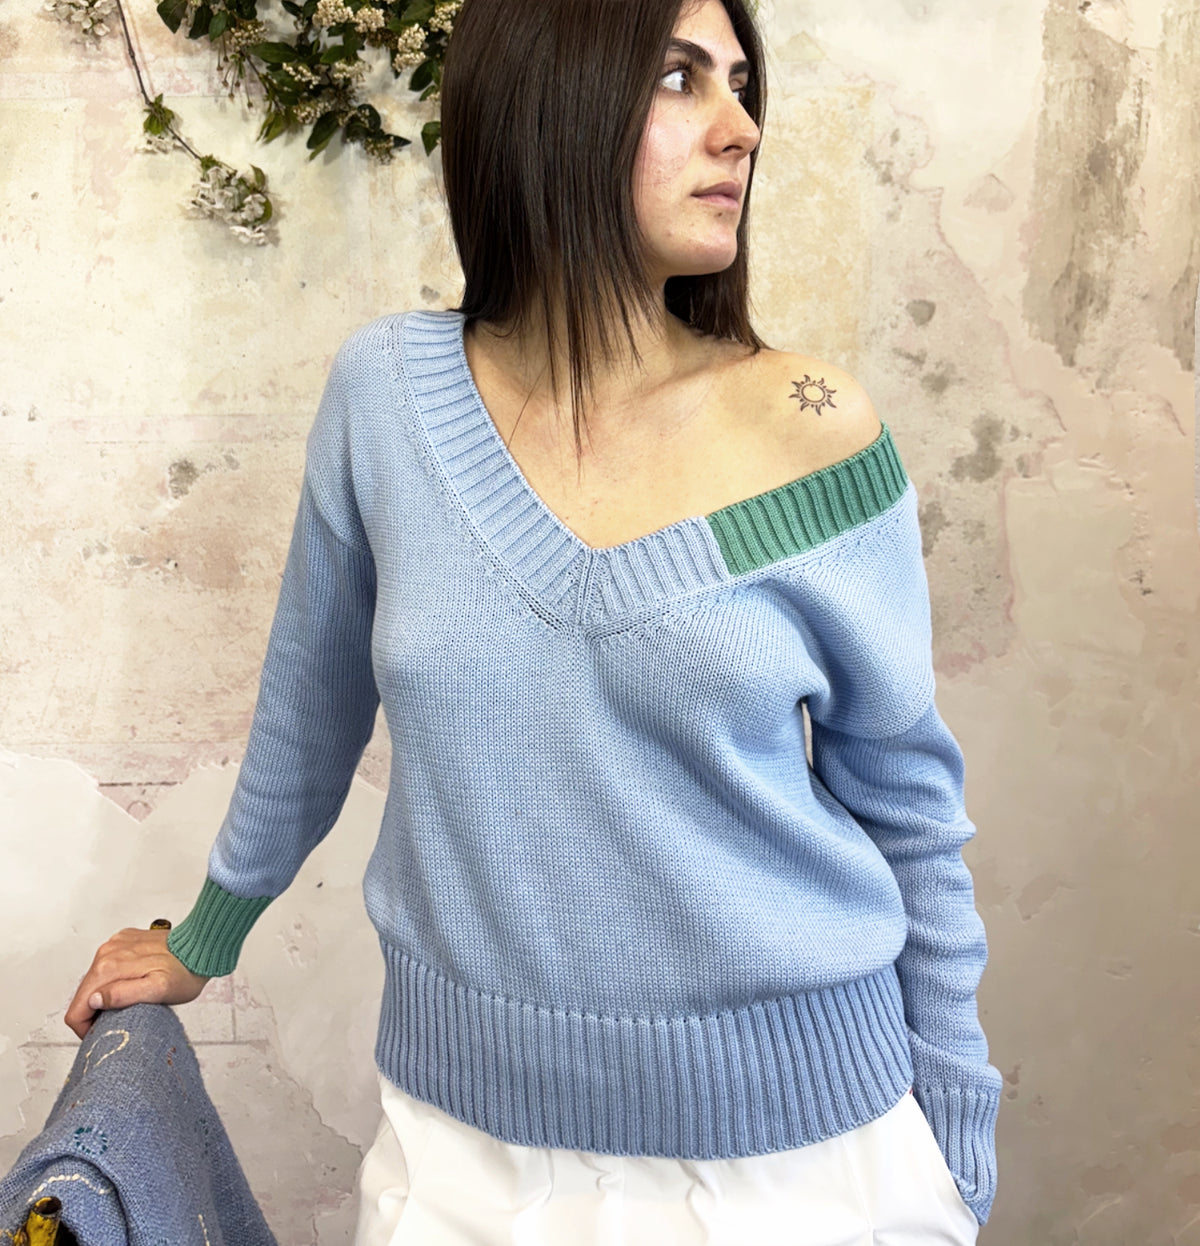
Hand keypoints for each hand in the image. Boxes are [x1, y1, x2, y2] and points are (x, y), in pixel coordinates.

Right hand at [65, 927, 209, 1038]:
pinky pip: (106, 966)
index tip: (103, 1033)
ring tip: (129, 1000)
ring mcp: (114, 944)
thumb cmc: (184, 973)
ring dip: (105, 995)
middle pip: (83, 995)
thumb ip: (124, 995)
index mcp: (108, 968)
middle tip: (120, 1019)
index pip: (76, 1009)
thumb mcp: (158, 992)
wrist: (201, 947)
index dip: (86, 1028)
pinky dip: (114, 979)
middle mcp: (106, 952)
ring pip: (93, 982)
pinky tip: (134, 982)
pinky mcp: (122, 941)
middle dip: (94, 1013)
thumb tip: (95, 999)